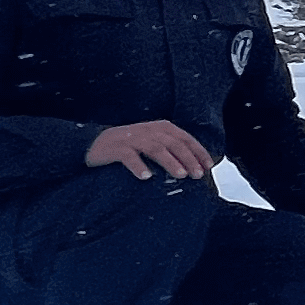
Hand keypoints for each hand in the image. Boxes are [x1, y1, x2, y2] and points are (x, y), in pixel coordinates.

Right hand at [86, 120, 215, 180]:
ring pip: (156, 148)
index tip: (209, 166)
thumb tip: (195, 166)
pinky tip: (146, 177)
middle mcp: (149, 130)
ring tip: (181, 175)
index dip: (198, 151)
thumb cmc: (131, 147)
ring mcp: (132, 138)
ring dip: (170, 161)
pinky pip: (129, 156)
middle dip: (188, 158)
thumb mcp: (153, 143)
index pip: (185, 138)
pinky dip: (138, 166)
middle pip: (174, 143)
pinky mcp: (116, 148)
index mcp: (161, 128)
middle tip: (198, 174)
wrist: (96, 143)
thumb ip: (172, 149)